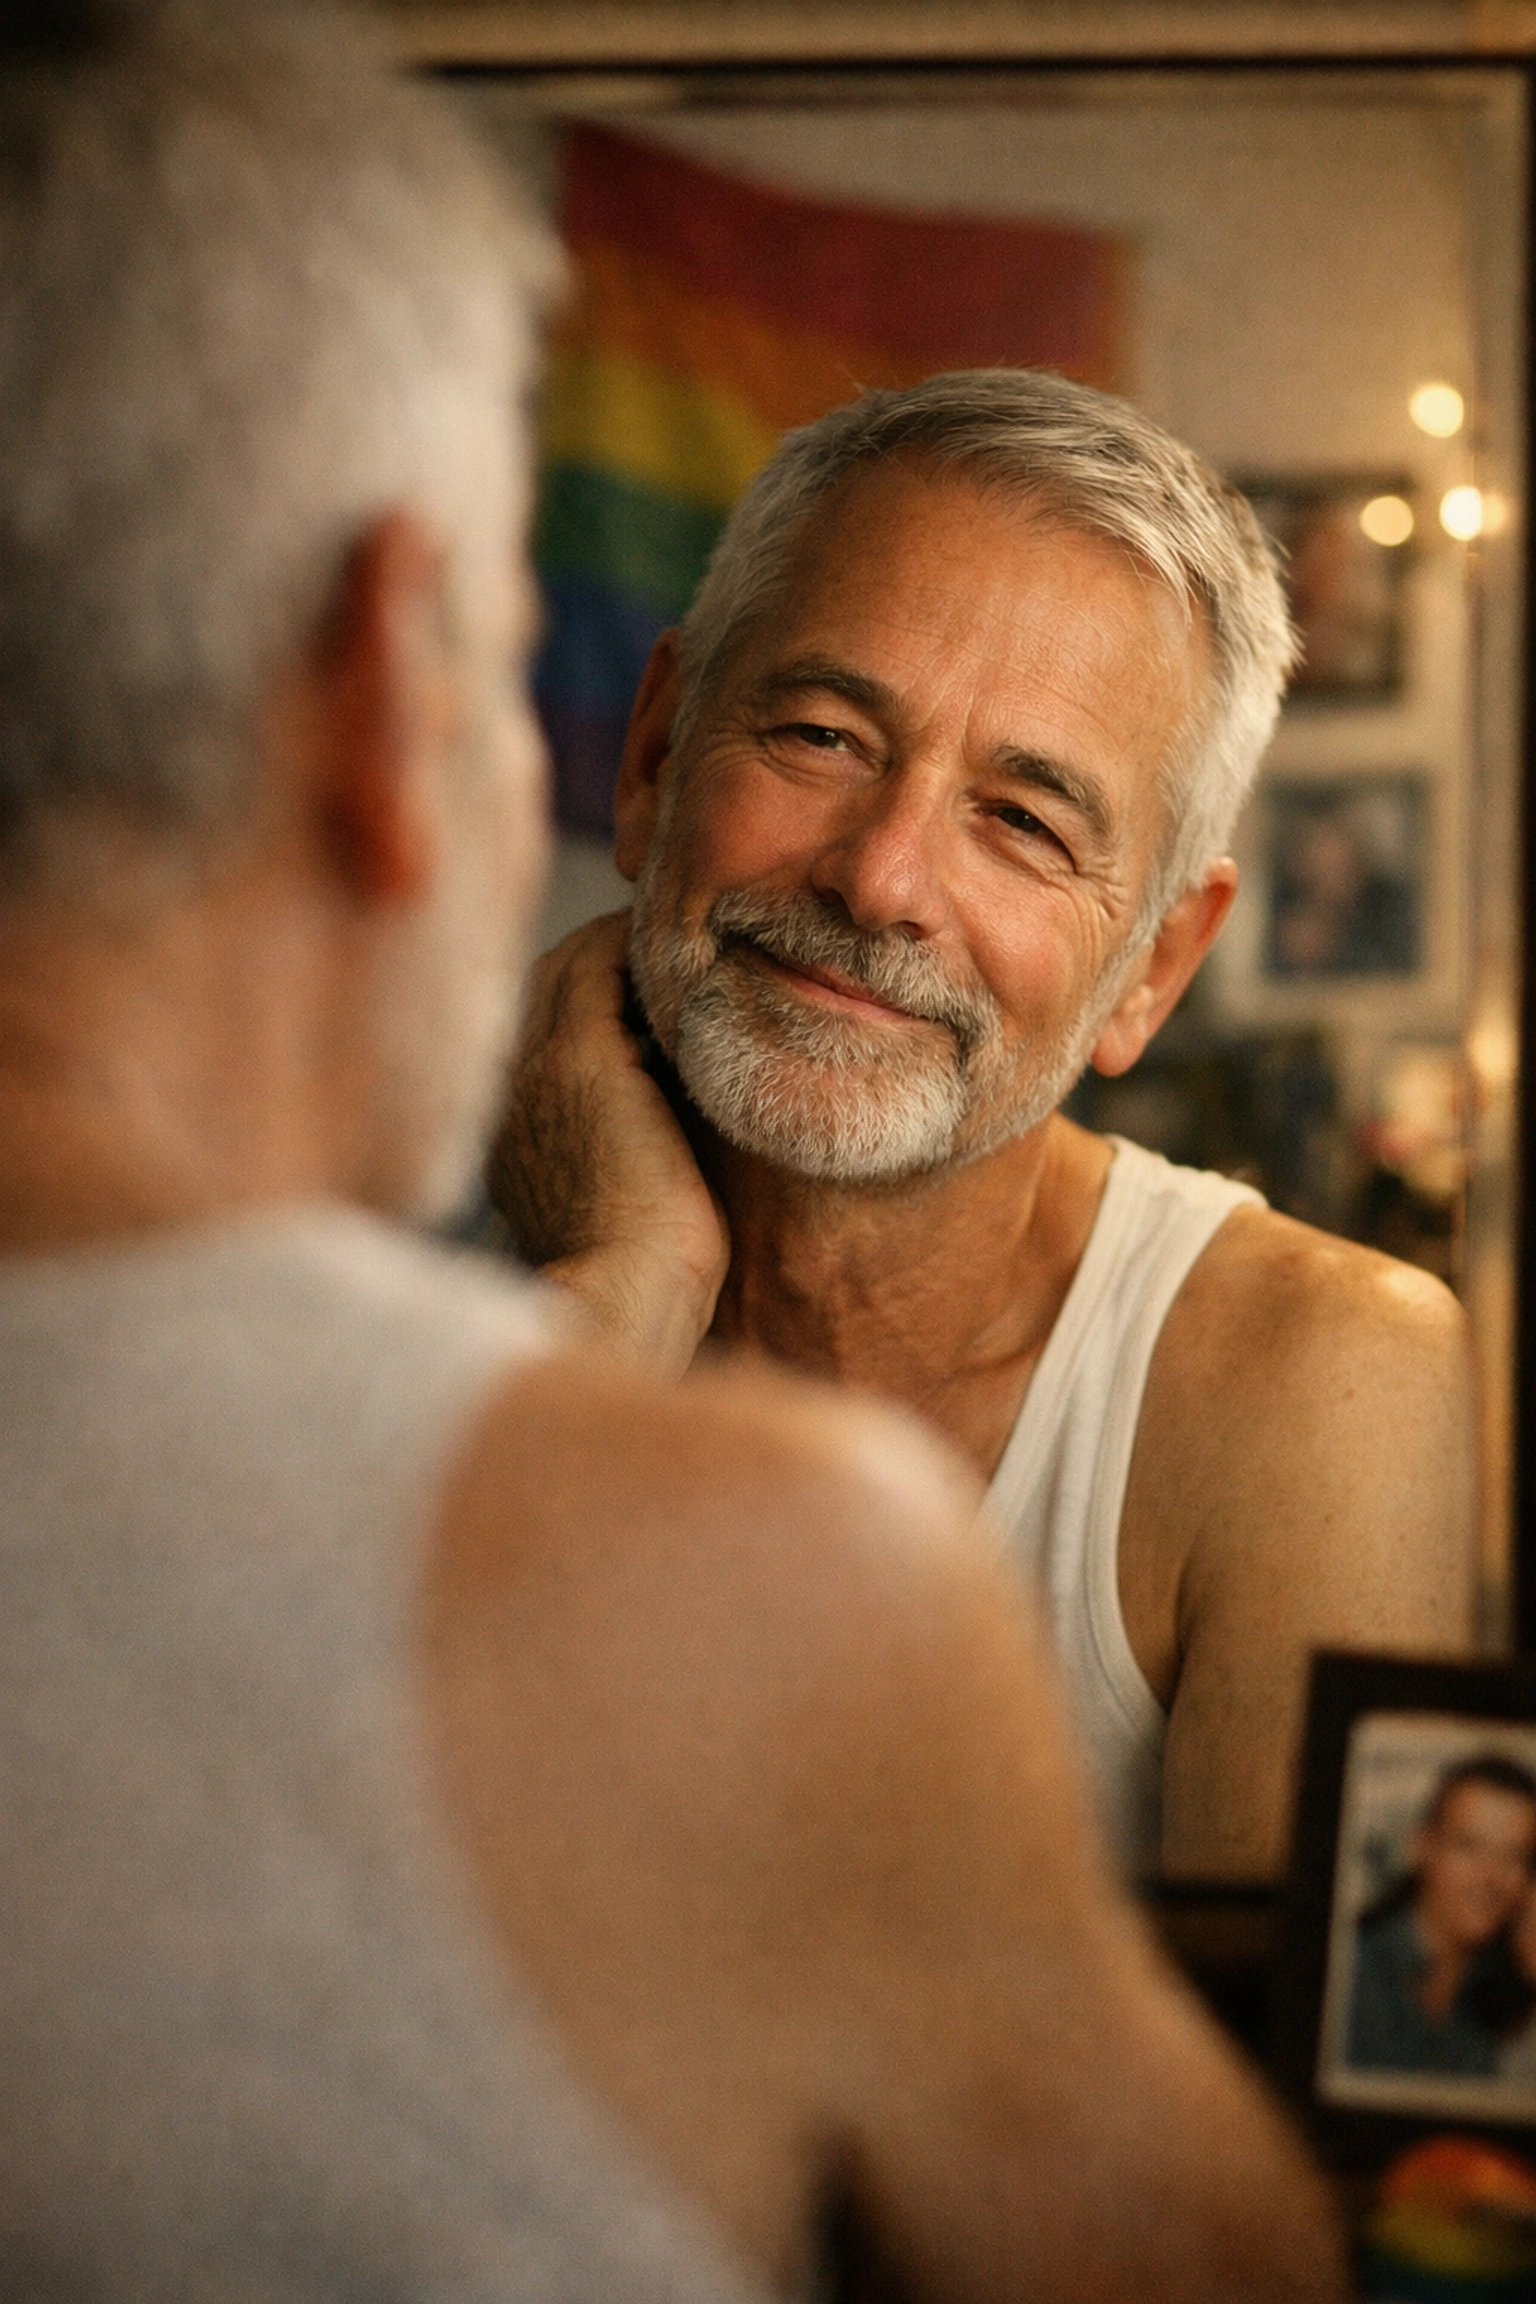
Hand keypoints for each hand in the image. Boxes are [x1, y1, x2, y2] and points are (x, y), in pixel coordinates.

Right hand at [487, 912, 728, 1371]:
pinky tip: (692, 943)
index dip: (596, 1005)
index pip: (543, 1038)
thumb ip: (639, 1159)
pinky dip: (637, 944)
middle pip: (546, 988)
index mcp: (517, 1138)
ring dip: (623, 947)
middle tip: (678, 951)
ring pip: (567, 967)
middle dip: (607, 960)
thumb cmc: (649, 1285)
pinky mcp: (581, 1059)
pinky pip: (599, 963)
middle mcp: (513, 1096)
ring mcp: (538, 1071)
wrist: (626, 1307)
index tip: (659, 997)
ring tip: (689, 940)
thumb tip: (688, 1128)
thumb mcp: (632, 1213)